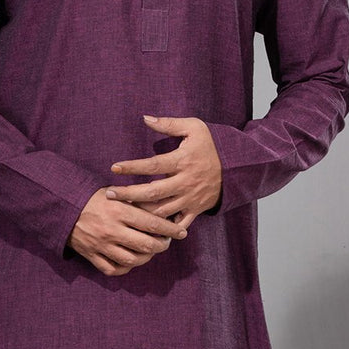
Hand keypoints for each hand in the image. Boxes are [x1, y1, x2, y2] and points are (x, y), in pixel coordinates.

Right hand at [67, 187, 188, 275]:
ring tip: (151, 252)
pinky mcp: (91, 255)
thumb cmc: (93, 198)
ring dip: (146, 258)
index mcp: (119, 211)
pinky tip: (131, 262)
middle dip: (162, 246)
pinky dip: (124, 268)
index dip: (170, 230)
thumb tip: (162, 207)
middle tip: (167, 242)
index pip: (152, 223)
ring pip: (132, 260)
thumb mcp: (115, 193)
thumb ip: (136, 201)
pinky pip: (112, 269)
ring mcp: (101, 245)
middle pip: (146, 245)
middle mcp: (112, 230)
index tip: (182, 232)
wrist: (62, 207)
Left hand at [105, 115, 221, 229]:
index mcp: (182, 161)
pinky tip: (147, 230)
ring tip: (122, 211)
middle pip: (153, 192)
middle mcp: (185, 182)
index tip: (114, 167)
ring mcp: (190, 198)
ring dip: (141, 213)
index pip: (153, 165)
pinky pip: (178, 224)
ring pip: (162, 211)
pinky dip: (164, 229)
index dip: (132, 167)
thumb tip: (145, 118)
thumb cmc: (212, 144)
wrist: (238, 166)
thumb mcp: (194, 127)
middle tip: (109, 194)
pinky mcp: (196, 209)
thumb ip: (169, 124)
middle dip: (129, 194)